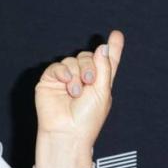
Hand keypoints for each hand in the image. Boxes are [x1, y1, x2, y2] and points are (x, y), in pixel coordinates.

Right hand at [35, 29, 123, 145]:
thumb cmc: (87, 118)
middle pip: (88, 57)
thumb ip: (103, 68)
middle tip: (89, 81)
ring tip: (76, 92)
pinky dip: (63, 73)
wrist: (67, 132)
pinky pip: (58, 66)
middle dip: (90, 66)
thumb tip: (103, 47)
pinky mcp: (51, 80)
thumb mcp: (102, 92)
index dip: (113, 48)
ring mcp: (67, 79)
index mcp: (100, 82)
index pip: (107, 61)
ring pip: (73, 61)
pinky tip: (66, 84)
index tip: (117, 34)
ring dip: (76, 74)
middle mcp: (84, 78)